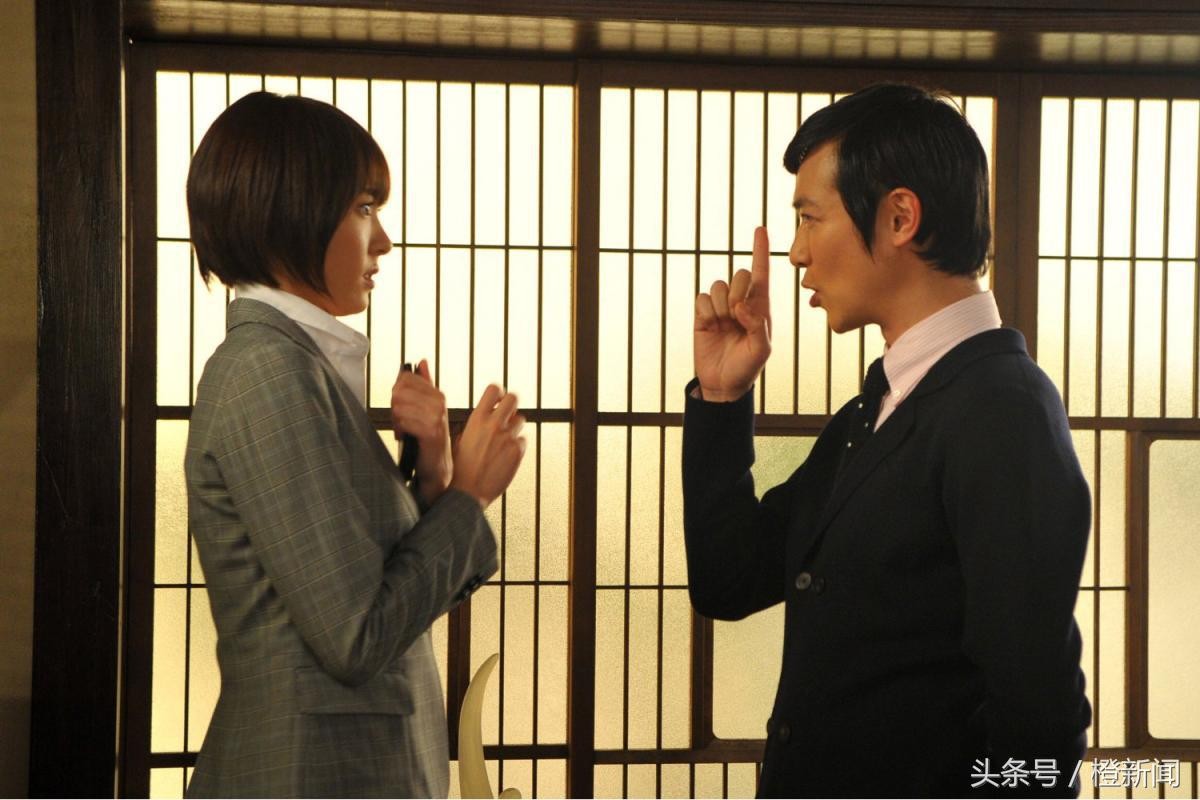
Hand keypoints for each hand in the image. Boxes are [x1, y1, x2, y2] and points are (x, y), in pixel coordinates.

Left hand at [391, 359, 451, 504]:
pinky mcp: (431, 432)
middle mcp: (439, 403)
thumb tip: (422, 361)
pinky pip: (404, 421)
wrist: (437, 468)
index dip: (396, 393)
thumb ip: (425, 384)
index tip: (401, 407)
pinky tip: (406, 437)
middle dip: (394, 407)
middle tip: (400, 422)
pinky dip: (400, 430)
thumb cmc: (427, 439)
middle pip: (399, 391)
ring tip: (404, 430)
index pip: (405, 379)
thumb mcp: (427, 409)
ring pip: (399, 407)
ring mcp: (437, 417)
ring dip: (396, 421)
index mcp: (438, 395)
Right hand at [450, 384, 525, 508]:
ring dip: (514, 427)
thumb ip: (475, 424)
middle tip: (507, 414)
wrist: (467, 493)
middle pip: (514, 398)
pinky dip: (516, 446)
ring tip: (502, 441)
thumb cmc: (460, 469)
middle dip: (511, 405)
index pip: (494, 389)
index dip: (498, 392)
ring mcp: (508, 438)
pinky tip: (505, 456)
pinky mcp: (517, 451)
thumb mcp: (460, 439)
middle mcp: (494, 425)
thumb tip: (485, 416)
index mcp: (477, 419)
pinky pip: (522, 440)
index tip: (498, 399)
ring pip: (520, 420)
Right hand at [694, 226, 771, 400]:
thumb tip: (741, 305)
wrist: (723, 383)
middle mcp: (740, 302)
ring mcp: (721, 307)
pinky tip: (711, 326)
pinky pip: (702, 299)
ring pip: (718, 285)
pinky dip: (707, 312)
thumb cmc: (747, 367)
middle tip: (737, 315)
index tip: (760, 229)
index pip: (761, 273)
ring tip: (724, 325)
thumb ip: (757, 325)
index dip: (760, 250)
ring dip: (721, 306)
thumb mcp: (761, 350)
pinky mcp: (703, 314)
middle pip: (738, 275)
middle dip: (738, 292)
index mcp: (760, 306)